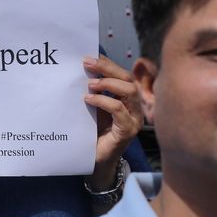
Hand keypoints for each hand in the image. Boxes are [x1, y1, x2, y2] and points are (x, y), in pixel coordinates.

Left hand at [82, 55, 142, 191]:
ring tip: (90, 83)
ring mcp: (134, 118)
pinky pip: (119, 110)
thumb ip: (93, 90)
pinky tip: (89, 99)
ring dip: (108, 83)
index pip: (122, 74)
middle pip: (128, 79)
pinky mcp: (128, 130)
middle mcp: (134, 106)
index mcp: (127, 98)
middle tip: (87, 63)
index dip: (108, 63)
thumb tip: (82, 69)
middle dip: (108, 68)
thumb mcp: (93, 106)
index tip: (90, 56)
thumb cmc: (93, 132)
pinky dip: (104, 101)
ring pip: (129, 92)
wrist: (95, 160)